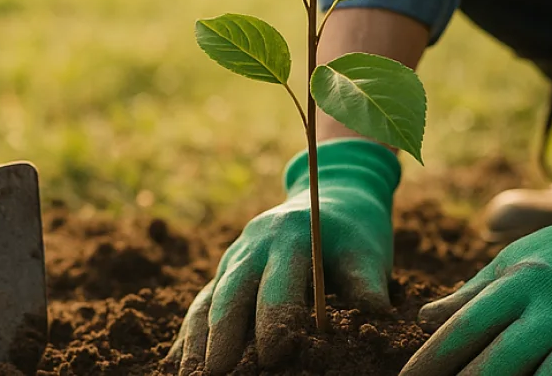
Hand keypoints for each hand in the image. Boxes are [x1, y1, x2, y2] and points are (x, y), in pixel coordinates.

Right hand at [167, 138, 400, 373]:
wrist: (331, 193)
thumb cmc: (353, 229)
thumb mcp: (367, 250)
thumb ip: (366, 284)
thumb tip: (374, 318)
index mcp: (288, 235)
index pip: (277, 286)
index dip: (273, 324)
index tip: (271, 358)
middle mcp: (252, 245)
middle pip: (230, 293)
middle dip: (221, 337)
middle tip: (214, 375)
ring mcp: (234, 257)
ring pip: (208, 300)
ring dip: (196, 340)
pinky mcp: (227, 271)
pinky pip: (201, 303)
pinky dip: (188, 334)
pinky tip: (177, 364)